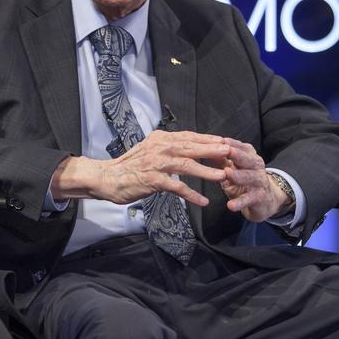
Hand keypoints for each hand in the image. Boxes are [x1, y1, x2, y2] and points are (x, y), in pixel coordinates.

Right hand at [55, 130, 229, 205]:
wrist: (108, 178)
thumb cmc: (130, 166)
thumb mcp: (150, 150)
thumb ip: (168, 148)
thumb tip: (188, 147)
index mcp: (161, 139)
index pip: (189, 137)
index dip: (208, 139)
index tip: (224, 142)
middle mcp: (160, 147)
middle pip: (191, 147)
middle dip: (213, 150)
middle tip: (230, 152)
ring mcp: (156, 163)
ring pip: (187, 165)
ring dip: (207, 171)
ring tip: (223, 176)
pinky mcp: (153, 180)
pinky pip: (176, 187)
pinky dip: (191, 194)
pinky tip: (203, 201)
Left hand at [221, 138, 289, 221]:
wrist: (265, 200)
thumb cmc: (245, 181)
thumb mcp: (233, 169)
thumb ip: (222, 160)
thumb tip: (206, 148)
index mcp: (251, 157)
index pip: (242, 148)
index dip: (233, 144)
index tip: (221, 140)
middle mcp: (257, 167)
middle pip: (248, 159)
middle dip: (237, 155)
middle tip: (227, 151)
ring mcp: (259, 182)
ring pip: (249, 177)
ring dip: (238, 175)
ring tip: (227, 173)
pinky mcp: (259, 198)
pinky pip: (248, 199)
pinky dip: (239, 202)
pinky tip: (231, 205)